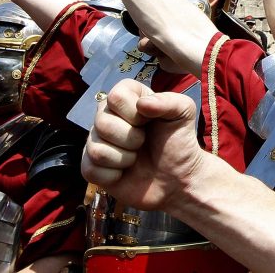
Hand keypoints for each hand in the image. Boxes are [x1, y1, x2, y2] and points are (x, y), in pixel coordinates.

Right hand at [81, 79, 205, 211]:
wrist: (177, 179)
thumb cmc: (178, 142)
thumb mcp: (183, 114)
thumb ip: (169, 101)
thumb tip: (141, 104)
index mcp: (126, 97)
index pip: (115, 96)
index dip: (133, 112)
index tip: (148, 121)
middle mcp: (107, 115)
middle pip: (102, 122)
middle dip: (131, 138)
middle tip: (143, 142)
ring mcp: (97, 141)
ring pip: (96, 148)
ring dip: (124, 158)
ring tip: (135, 157)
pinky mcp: (91, 166)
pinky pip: (90, 169)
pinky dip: (113, 175)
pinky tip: (124, 173)